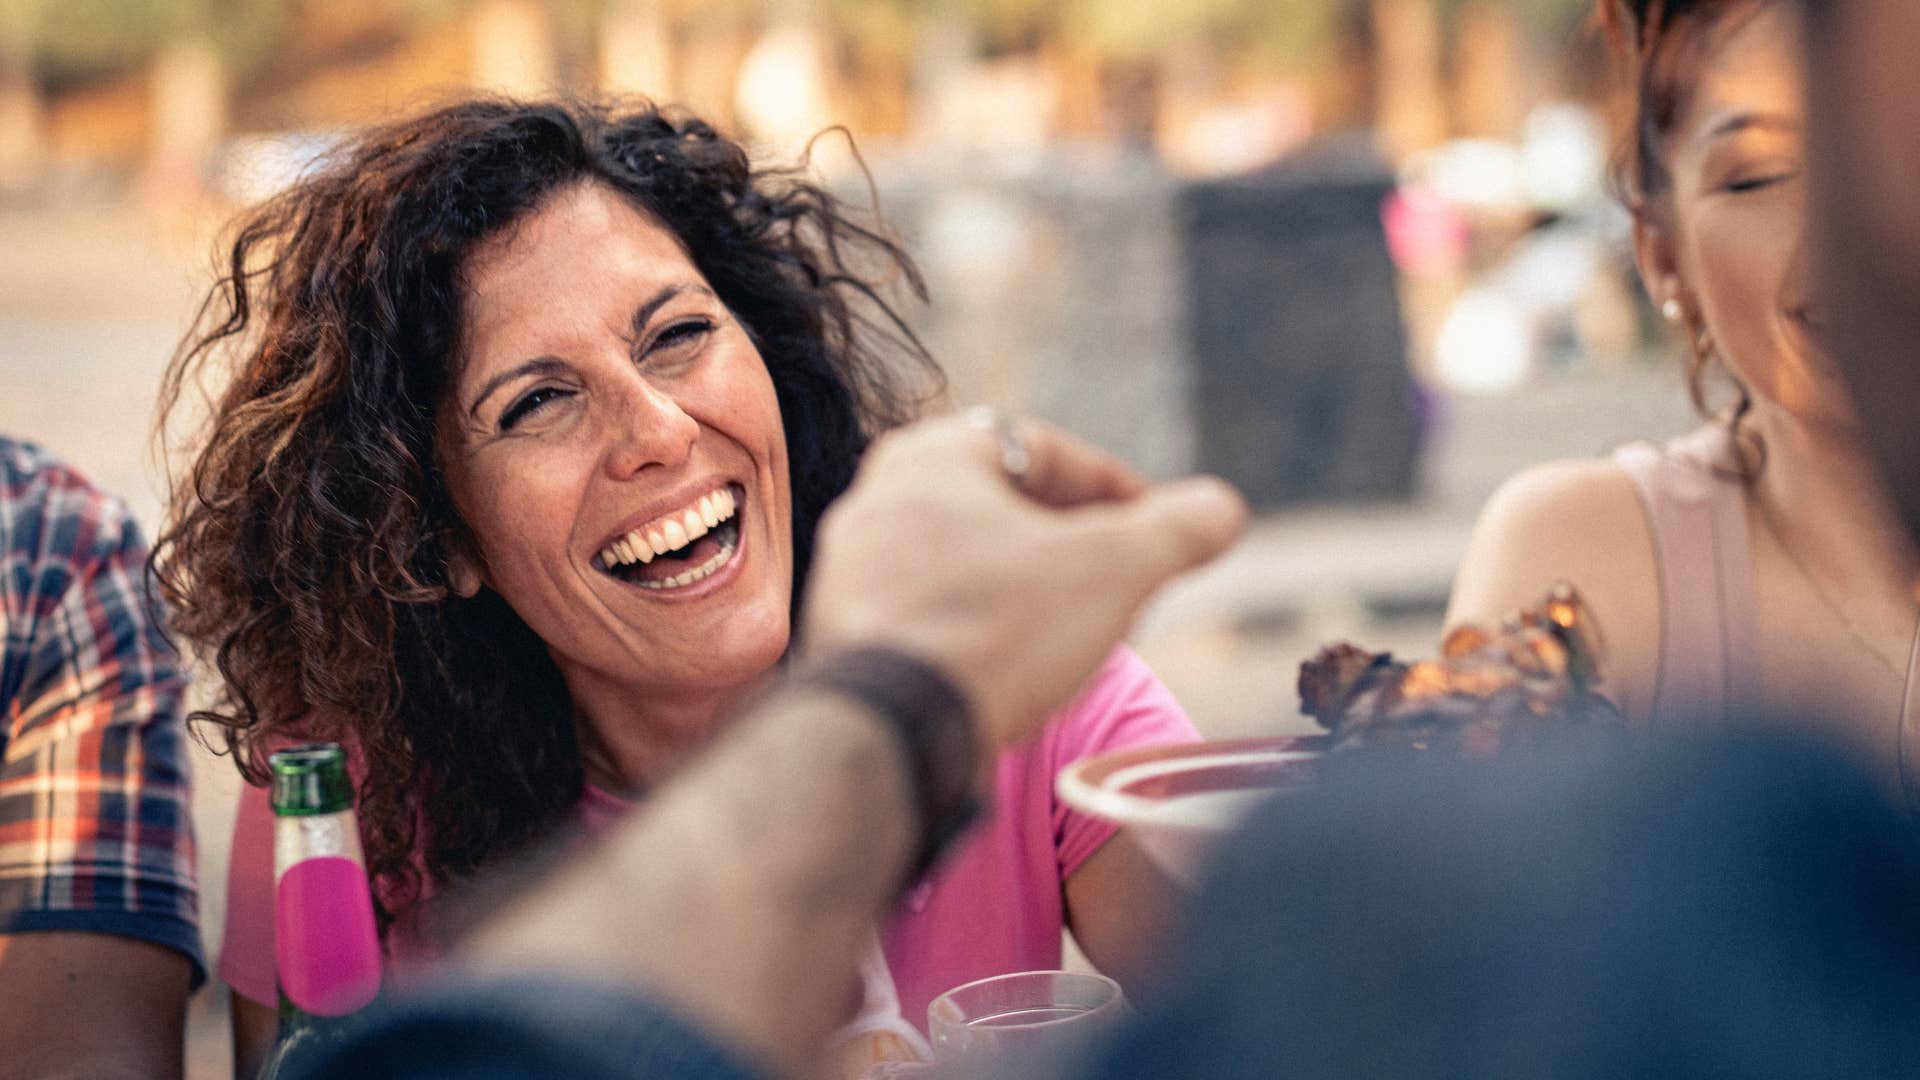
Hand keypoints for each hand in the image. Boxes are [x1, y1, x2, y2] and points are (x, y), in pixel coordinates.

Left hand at [802, 411, 1245, 748]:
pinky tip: (1022, 672)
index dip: (1114, 486)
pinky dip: (987, 629)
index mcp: (932, 457)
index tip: (1158, 526)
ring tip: (1082, 631)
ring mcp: (852, 571)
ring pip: (967, 563)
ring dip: (1031, 588)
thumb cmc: (997, 631)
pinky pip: (935, 614)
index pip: (1042, 449)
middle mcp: (877, 501)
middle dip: (1074, 542)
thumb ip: (1177, 530)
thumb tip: (1224, 508)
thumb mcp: (1113, 570)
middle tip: (1125, 580)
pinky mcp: (844, 636)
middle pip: (1002, 507)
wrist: (889, 734)